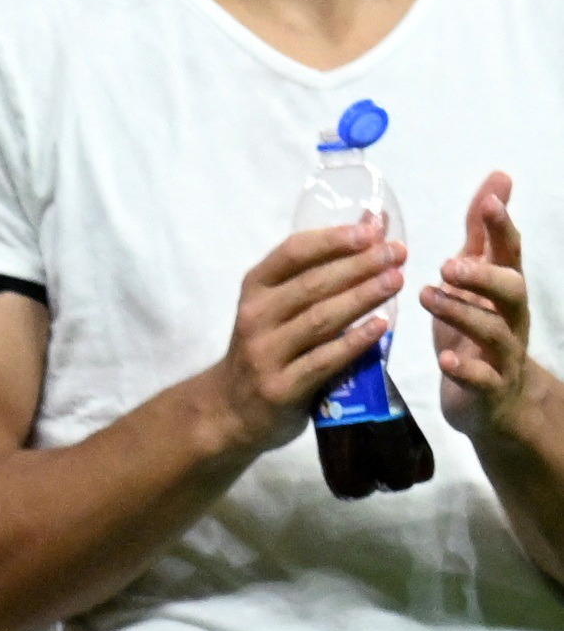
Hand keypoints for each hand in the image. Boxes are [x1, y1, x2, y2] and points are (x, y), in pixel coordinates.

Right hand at [205, 224, 407, 452]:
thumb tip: (371, 224)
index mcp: (254, 288)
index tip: (372, 230)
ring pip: (320, 320)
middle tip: (398, 253)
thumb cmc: (268, 346)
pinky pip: (323, 361)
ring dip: (362, 297)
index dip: (333, 240)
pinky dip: (354, 342)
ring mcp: (265, 353)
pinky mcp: (282, 387)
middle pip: (312, 285)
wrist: (233, 407)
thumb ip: (320, 270)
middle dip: (358, 266)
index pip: (292, 254)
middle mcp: (255, 317)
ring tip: (396, 281)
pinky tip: (381, 327)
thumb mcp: (277, 304)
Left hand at [424, 172, 542, 438]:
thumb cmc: (475, 328)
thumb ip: (480, 234)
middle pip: (512, 289)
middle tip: (447, 264)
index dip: (501, 225)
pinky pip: (482, 379)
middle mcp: (509, 317)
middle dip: (483, 274)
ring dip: (461, 312)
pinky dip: (465, 368)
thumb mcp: (474, 278)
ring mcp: (502, 354)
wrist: (494, 401)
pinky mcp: (489, 388)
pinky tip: (446, 359)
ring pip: (493, 332)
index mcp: (501, 288)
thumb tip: (496, 180)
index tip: (489, 198)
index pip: (508, 251)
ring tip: (427, 296)